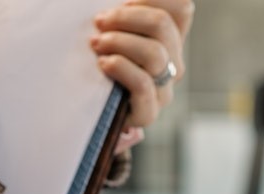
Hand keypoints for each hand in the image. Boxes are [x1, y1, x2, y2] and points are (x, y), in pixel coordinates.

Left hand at [90, 0, 194, 128]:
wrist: (81, 108)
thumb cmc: (94, 58)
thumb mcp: (112, 30)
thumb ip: (124, 13)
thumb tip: (124, 0)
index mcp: (170, 37)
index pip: (182, 7)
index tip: (122, 1)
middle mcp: (172, 62)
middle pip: (162, 24)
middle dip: (125, 17)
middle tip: (100, 22)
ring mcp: (163, 88)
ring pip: (155, 53)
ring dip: (120, 42)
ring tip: (97, 43)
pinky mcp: (148, 112)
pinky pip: (143, 85)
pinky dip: (121, 68)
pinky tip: (103, 64)